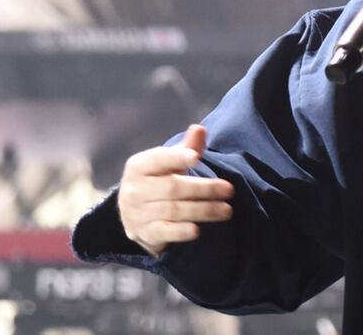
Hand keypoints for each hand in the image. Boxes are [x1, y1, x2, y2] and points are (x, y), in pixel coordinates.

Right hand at [118, 124, 233, 256]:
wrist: (134, 213)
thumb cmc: (158, 180)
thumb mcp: (169, 162)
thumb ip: (187, 148)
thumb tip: (200, 129)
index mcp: (139, 166)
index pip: (158, 159)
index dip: (177, 157)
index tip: (196, 157)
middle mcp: (134, 189)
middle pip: (172, 188)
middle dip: (204, 189)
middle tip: (229, 190)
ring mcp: (136, 213)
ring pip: (174, 210)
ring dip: (203, 210)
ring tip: (226, 210)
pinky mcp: (144, 232)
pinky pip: (164, 232)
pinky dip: (181, 232)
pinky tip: (197, 230)